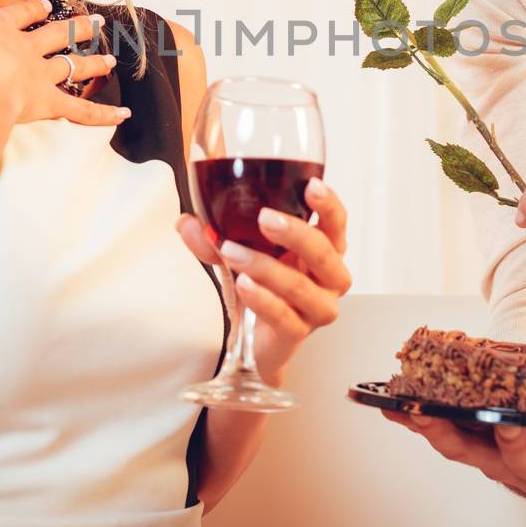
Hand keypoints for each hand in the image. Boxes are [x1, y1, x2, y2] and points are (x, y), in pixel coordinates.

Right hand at [0, 0, 126, 126]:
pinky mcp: (48, 104)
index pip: (21, 14)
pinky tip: (122, 117)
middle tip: (97, 22)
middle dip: (76, 29)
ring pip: (71, 68)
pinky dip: (101, 115)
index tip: (48, 5)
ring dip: (92, 65)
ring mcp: (40, 76)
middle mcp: (26, 49)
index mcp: (2, 27)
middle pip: (56, 36)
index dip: (34, 10)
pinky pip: (80, 111)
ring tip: (110, 61)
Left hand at [175, 176, 351, 380]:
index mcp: (324, 250)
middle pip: (324, 252)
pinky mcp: (298, 333)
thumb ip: (216, 238)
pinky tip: (244, 284)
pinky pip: (283, 316)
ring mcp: (318, 308)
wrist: (257, 341)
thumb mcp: (241, 254)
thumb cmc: (264, 287)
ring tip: (231, 252)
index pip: (336, 223)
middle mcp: (329, 278)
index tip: (312, 185)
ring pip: (300, 286)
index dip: (329, 204)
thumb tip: (188, 222)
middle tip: (265, 218)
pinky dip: (262, 298)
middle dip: (295, 233)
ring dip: (264, 266)